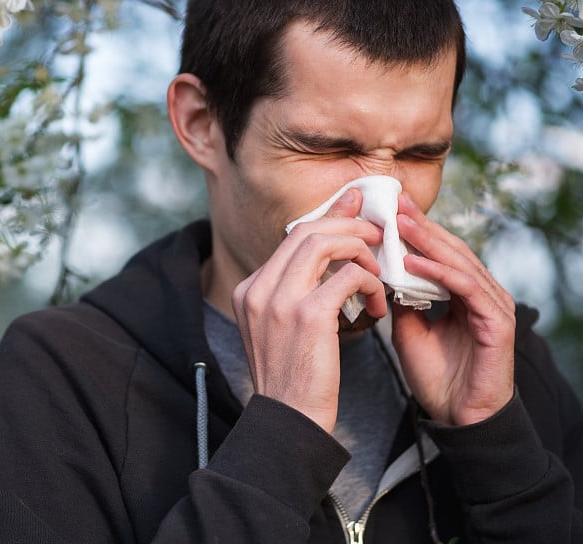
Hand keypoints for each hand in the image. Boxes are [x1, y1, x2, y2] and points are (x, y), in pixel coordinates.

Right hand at [231, 189, 387, 431]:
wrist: (289, 420)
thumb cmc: (293, 376)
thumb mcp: (280, 328)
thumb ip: (296, 291)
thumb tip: (328, 257)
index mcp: (250, 290)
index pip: (291, 238)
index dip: (328, 218)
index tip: (353, 208)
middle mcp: (259, 289)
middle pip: (306, 230)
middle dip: (347, 224)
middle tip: (376, 233)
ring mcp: (279, 300)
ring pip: (324, 242)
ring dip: (359, 250)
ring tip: (378, 271)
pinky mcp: (307, 315)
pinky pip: (348, 276)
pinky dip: (369, 282)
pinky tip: (376, 304)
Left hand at [392, 191, 515, 425]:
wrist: (457, 418)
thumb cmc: (436, 375)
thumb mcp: (408, 329)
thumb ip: (403, 299)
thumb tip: (383, 270)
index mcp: (462, 294)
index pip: (439, 253)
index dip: (416, 230)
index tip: (388, 209)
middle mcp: (481, 294)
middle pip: (450, 249)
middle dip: (421, 225)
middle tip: (395, 202)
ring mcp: (493, 305)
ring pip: (459, 262)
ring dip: (427, 241)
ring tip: (399, 223)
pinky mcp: (498, 322)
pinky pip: (466, 288)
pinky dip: (440, 272)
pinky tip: (413, 261)